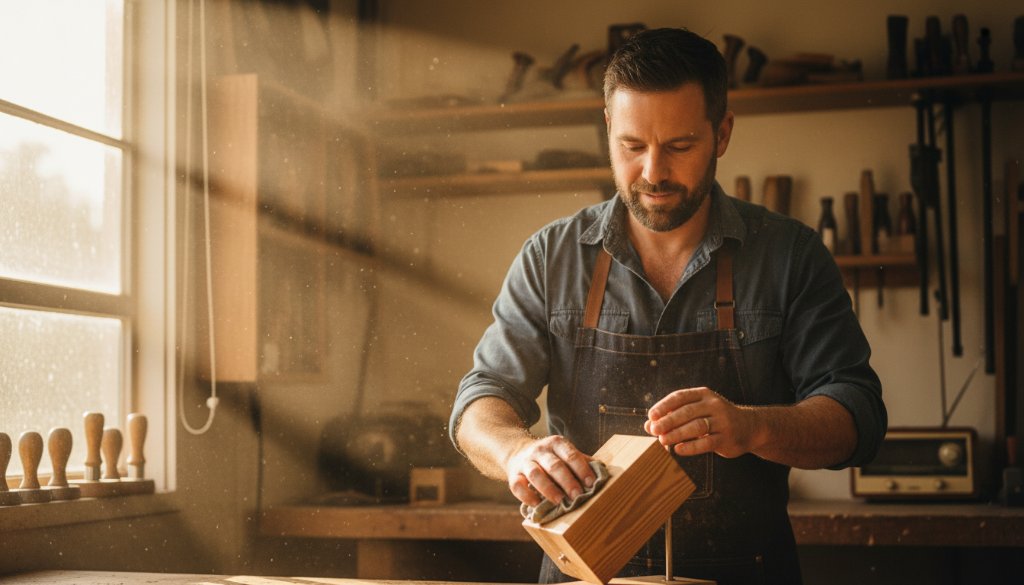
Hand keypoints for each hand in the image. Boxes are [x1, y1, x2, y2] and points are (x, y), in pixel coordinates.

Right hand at [505, 435, 594, 506]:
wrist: (517, 451)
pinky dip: (527, 496)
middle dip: (567, 481)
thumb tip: (603, 473)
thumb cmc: (550, 457)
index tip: (591, 483)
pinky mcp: (513, 475)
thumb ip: (581, 461)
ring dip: (548, 489)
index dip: (582, 469)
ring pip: (535, 474)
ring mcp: (525, 462)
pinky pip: (517, 486)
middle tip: (577, 496)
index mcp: (556, 443)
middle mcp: (540, 451)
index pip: (571, 455)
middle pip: (554, 465)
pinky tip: (538, 504)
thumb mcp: (564, 453)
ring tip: (559, 502)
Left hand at [643, 387, 757, 458]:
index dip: (664, 406)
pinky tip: (678, 450)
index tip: (650, 416)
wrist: (750, 427)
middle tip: (653, 430)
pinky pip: (706, 443)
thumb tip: (647, 425)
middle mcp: (714, 405)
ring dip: (677, 434)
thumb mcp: (697, 412)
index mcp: (703, 395)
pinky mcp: (727, 438)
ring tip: (662, 440)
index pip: (680, 397)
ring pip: (696, 426)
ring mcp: (722, 421)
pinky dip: (690, 447)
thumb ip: (673, 416)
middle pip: (687, 412)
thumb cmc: (716, 419)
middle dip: (668, 421)